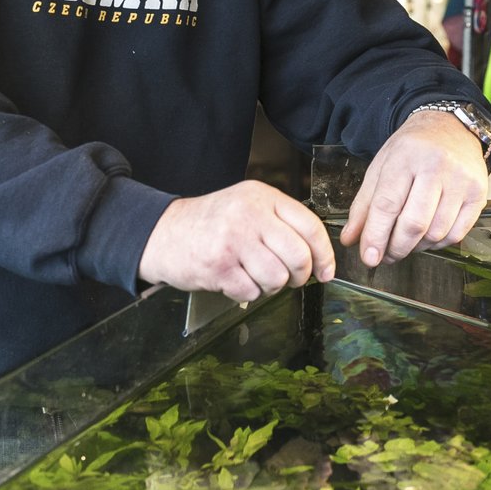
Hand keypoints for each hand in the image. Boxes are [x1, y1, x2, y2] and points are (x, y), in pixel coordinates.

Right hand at [138, 180, 335, 302]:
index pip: (310, 226)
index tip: (326, 271)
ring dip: (271, 286)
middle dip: (300, 276)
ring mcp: (233, 240)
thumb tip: (317, 257)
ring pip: (277, 278)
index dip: (324, 254)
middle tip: (291, 279)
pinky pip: (251, 291)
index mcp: (262, 197)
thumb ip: (280, 222)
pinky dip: (247, 292)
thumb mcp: (247, 205)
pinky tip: (235, 279)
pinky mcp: (218, 266)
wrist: (164, 232)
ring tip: (256, 276)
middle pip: (298, 256)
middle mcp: (249, 215)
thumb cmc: (211, 222)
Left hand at [339, 111, 488, 268]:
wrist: (449, 127)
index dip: (376, 236)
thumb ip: (364, 205)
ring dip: (416, 247)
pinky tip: (427, 237)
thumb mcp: (381, 167)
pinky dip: (438, 244)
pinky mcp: (478, 193)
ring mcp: (461, 180)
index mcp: (405, 157)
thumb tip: (350, 239)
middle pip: (414, 223)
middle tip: (386, 256)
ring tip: (405, 242)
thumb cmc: (412, 149)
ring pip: (436, 233)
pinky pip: (456, 234)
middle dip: (396, 248)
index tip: (368, 257)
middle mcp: (436, 167)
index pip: (388, 205)